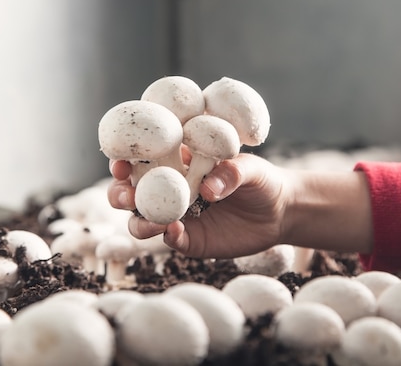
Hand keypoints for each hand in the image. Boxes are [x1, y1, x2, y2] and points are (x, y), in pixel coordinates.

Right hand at [107, 153, 286, 258]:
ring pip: (142, 221)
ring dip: (139, 220)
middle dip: (119, 194)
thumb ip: (229, 172)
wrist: (280, 212)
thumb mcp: (249, 168)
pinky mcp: (189, 240)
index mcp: (176, 164)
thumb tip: (206, 189)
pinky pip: (170, 240)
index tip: (120, 162)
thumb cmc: (261, 179)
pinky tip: (175, 230)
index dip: (123, 160)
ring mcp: (176, 217)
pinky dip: (167, 236)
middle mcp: (169, 191)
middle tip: (126, 195)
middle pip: (131, 193)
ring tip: (151, 220)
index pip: (141, 161)